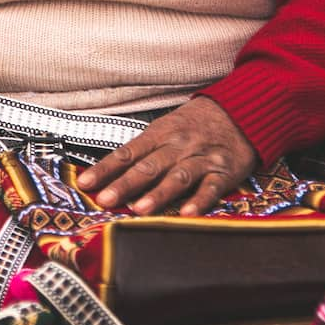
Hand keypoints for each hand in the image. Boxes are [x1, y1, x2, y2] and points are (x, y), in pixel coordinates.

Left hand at [76, 96, 257, 215]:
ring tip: (138, 210)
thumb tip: (109, 175)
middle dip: (125, 184)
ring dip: (157, 194)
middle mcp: (178, 145)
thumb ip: (143, 151)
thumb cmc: (195, 124)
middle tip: (105, 200)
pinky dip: (199, 200)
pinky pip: (211, 187)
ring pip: (177, 177)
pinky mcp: (224, 171)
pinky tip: (186, 213)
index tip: (85, 184)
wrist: (240, 111)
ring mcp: (201, 158)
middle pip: (148, 166)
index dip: (105, 169)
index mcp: (159, 134)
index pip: (127, 153)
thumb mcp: (166, 128)